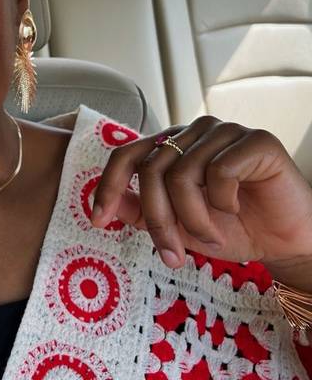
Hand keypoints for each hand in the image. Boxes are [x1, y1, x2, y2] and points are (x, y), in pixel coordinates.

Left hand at [91, 115, 311, 281]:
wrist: (287, 242)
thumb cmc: (233, 228)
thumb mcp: (178, 226)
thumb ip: (142, 212)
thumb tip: (110, 206)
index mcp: (171, 145)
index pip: (126, 155)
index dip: (109, 187)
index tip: (98, 221)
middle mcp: (192, 132)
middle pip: (151, 170)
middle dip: (158, 220)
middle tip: (173, 255)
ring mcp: (224, 131)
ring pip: (182, 174)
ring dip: (194, 220)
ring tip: (212, 239)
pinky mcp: (256, 140)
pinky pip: (220, 171)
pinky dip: (223, 201)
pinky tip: (237, 208)